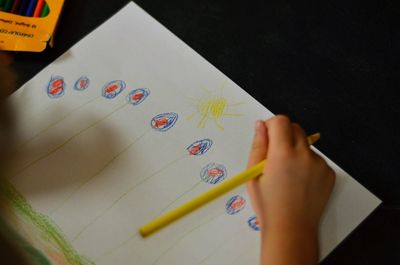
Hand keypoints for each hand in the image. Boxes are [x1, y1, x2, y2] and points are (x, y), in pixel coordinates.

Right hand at [246, 115, 334, 264]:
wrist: (291, 229)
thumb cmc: (268, 204)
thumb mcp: (253, 174)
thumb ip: (258, 146)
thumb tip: (261, 125)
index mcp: (283, 153)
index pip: (281, 121)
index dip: (271, 125)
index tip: (267, 138)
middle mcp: (304, 154)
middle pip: (296, 128)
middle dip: (284, 135)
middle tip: (275, 156)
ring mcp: (320, 164)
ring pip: (306, 144)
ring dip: (296, 150)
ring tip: (288, 174)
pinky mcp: (329, 173)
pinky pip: (316, 159)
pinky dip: (307, 164)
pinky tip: (300, 182)